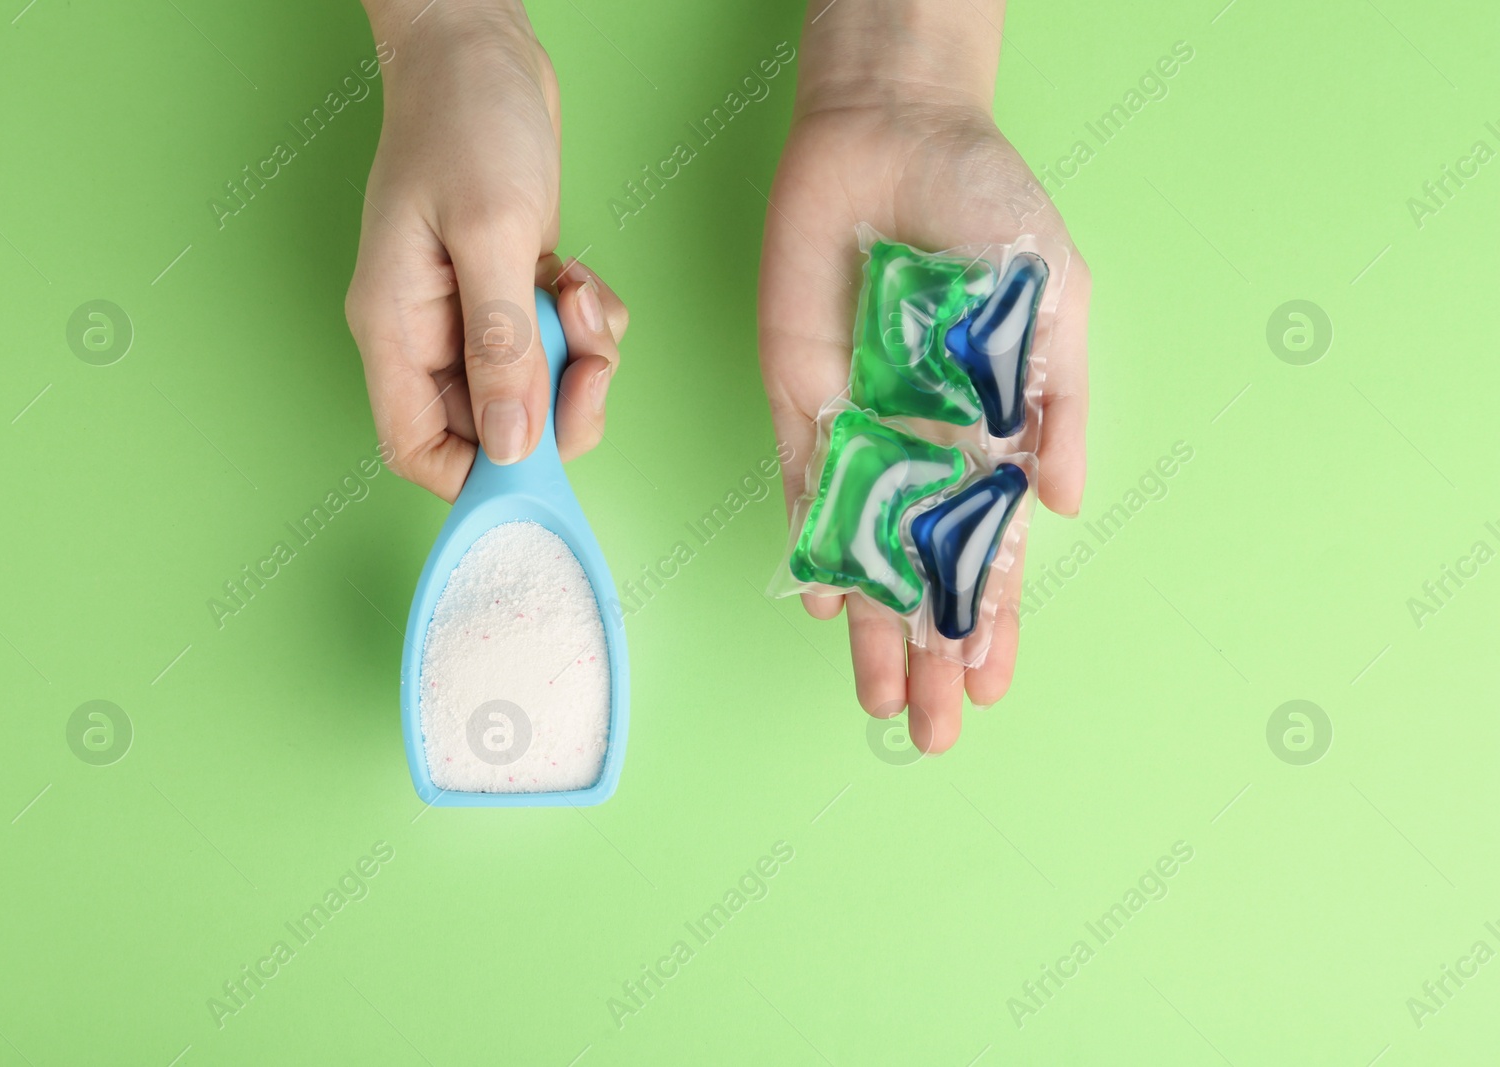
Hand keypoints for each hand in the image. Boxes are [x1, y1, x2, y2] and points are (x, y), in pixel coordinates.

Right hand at [347, 0, 628, 500]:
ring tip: (578, 293)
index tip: (542, 454)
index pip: (419, 449)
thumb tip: (512, 446)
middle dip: (556, 404)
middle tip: (586, 357)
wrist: (480, 48)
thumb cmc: (467, 123)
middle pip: (495, 429)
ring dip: (579, 359)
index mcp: (398, 330)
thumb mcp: (490, 234)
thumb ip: (501, 345)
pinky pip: (559, 346)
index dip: (478, 475)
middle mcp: (432, 334)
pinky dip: (586, 325)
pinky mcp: (511, 293)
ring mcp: (472, 315)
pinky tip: (578, 276)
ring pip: (538, 390)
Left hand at [758, 0, 1090, 752]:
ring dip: (873, 625)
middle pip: (925, 570)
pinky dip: (815, 544)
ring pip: (865, 550)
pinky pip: (807, 486)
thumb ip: (1059, 402)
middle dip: (932, 649)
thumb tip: (1061, 502)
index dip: (995, 618)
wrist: (895, 135)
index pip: (992, 547)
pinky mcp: (802, 398)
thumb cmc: (989, 207)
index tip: (996, 685)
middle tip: (934, 732)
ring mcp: (862, 428)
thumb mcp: (1055, 302)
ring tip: (881, 702)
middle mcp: (924, 447)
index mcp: (991, 432)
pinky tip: (824, 603)